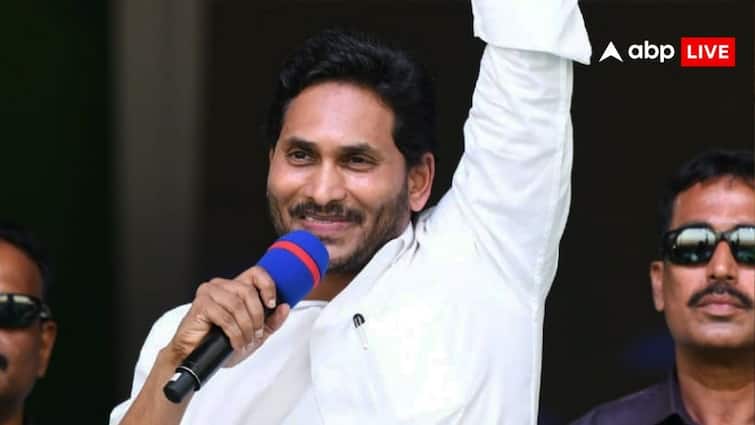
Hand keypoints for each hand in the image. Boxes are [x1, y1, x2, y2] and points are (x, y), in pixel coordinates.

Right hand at [166, 266, 289, 367]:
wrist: (198, 357)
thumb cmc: (221, 343)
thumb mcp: (255, 334)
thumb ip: (272, 321)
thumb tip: (285, 307)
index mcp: (235, 288)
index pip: (256, 273)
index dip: (268, 286)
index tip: (272, 304)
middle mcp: (222, 286)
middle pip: (248, 291)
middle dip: (256, 317)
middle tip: (256, 334)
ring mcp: (209, 293)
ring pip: (237, 305)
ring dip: (245, 327)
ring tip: (245, 341)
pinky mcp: (200, 305)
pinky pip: (225, 316)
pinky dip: (234, 333)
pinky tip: (235, 342)